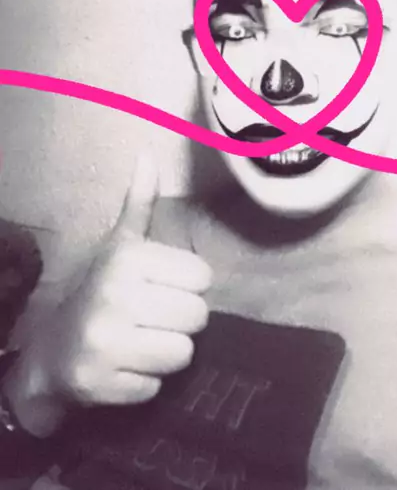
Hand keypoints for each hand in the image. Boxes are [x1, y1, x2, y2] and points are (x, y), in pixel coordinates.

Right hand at [5, 155, 211, 435]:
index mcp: (127, 258)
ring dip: (167, 351)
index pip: (202, 277)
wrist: (52, 353)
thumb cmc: (100, 290)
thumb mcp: (119, 244)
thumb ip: (139, 202)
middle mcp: (115, 296)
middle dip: (181, 320)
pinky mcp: (102, 384)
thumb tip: (148, 153)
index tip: (163, 287)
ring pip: (183, 353)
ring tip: (142, 340)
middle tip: (154, 317)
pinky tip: (125, 365)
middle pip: (198, 316)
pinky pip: (157, 386)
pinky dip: (146, 381)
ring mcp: (106, 343)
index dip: (188, 285)